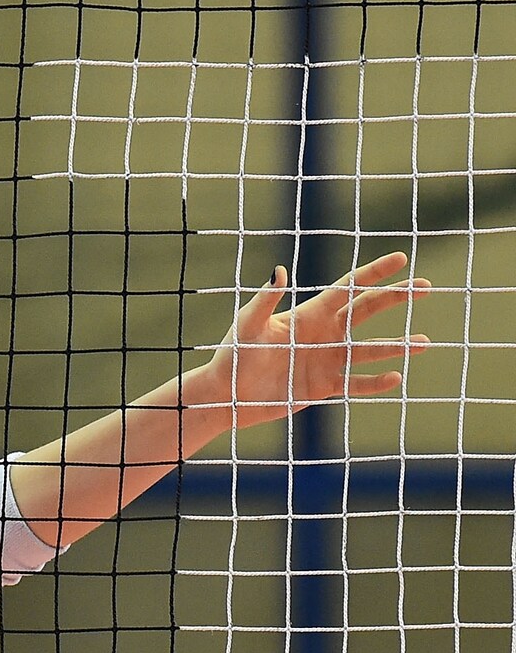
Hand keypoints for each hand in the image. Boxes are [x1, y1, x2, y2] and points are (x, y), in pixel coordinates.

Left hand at [190, 252, 431, 429]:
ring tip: (425, 342)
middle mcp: (322, 334)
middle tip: (425, 286)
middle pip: (367, 311)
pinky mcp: (322, 386)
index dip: (373, 273)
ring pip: (368, 350)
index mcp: (308, 315)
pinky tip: (396, 378)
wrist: (225, 394)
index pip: (347, 288)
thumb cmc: (232, 355)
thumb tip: (278, 271)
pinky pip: (355, 383)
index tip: (400, 258)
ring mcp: (325, 360)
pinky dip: (375, 382)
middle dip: (396, 297)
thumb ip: (265, 300)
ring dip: (396, 346)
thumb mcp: (248, 325)